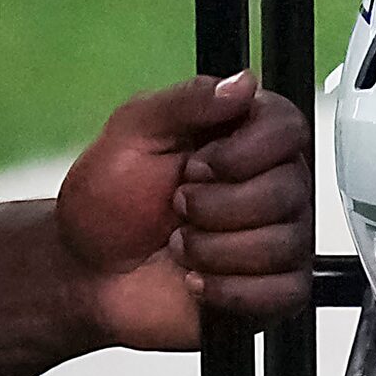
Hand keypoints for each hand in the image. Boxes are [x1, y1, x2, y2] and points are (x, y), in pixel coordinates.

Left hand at [56, 71, 314, 351]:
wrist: (85, 272)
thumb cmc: (107, 201)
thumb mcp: (132, 133)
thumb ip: (187, 101)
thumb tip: (243, 83)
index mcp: (247, 137)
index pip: (290, 130)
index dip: (242, 154)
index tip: (195, 165)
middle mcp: (272, 184)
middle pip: (289, 191)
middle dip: (215, 208)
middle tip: (178, 209)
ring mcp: (278, 238)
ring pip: (283, 243)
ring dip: (213, 251)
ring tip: (181, 246)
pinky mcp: (274, 289)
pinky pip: (283, 291)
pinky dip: (228, 290)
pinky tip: (198, 280)